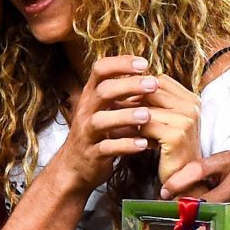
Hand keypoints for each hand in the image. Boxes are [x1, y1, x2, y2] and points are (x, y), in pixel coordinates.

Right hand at [55, 56, 200, 190]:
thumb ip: (124, 95)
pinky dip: (125, 146)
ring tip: (147, 115)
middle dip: (128, 85)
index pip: (100, 70)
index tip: (144, 63)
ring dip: (125, 116)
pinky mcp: (92, 155)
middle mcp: (86, 111)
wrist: (75, 166)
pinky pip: (107, 148)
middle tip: (153, 84)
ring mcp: (87, 133)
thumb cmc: (98, 133)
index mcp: (91, 95)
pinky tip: (143, 144)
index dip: (121, 63)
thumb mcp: (106, 109)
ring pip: (101, 121)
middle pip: (103, 91)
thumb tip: (154, 77)